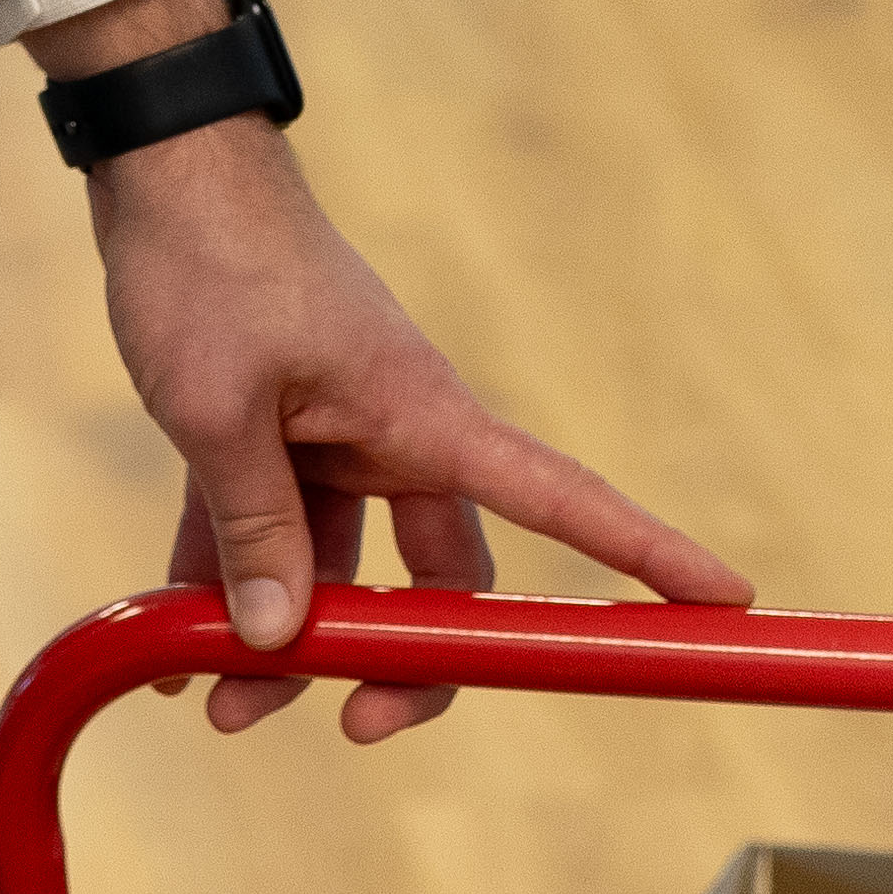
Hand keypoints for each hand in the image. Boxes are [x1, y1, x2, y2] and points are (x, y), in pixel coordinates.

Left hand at [65, 46, 746, 742]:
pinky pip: (263, 530)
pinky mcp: (272, 429)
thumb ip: (254, 528)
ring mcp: (334, 434)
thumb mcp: (222, 410)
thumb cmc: (213, 270)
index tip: (727, 601)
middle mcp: (396, 434)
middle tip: (350, 725)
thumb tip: (278, 641)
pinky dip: (225, 585)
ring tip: (215, 703)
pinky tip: (171, 640)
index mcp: (426, 418)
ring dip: (285, 641)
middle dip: (405, 661)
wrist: (166, 168)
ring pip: (339, 568)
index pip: (565, 499)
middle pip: (441, 576)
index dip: (649, 553)